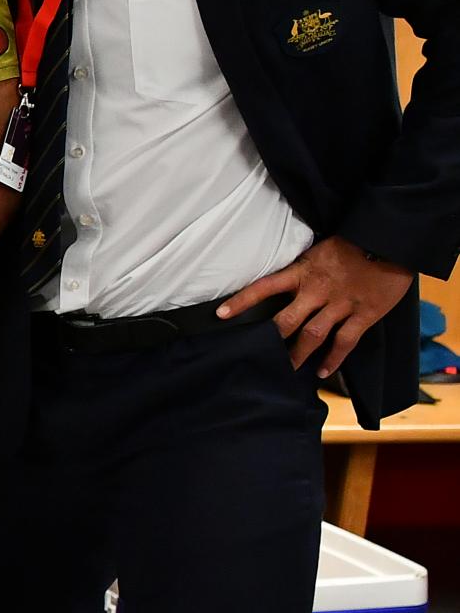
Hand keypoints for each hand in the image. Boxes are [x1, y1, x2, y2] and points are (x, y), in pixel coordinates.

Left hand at [219, 235, 411, 376]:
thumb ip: (302, 270)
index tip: (220, 315)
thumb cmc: (353, 244)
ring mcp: (341, 303)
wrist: (391, 239)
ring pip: (313, 335)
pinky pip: (345, 341)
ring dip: (298, 355)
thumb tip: (282, 284)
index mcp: (303, 271)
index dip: (242, 301)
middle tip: (258, 356)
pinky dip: (334, 359)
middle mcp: (317, 290)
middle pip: (286, 320)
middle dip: (271, 339)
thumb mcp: (319, 251)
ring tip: (288, 369)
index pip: (264, 286)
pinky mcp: (364, 313)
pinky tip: (324, 372)